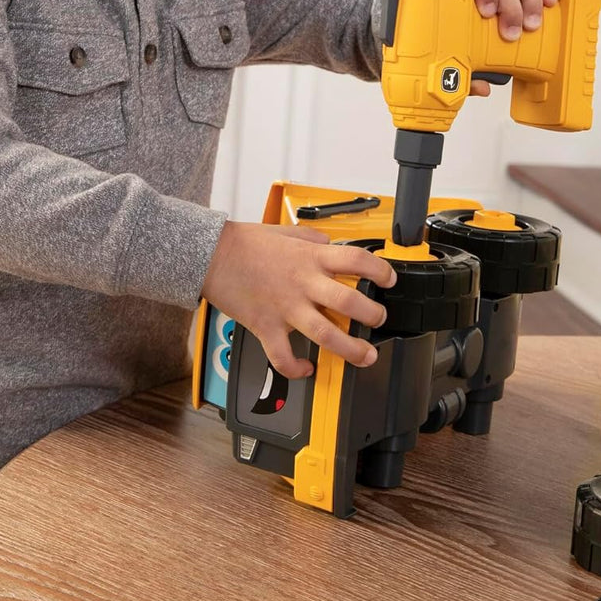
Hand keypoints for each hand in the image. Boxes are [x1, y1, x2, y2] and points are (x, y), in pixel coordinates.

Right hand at [200, 222, 396, 378]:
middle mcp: (303, 283)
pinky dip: (297, 368)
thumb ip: (313, 240)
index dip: (380, 270)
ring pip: (326, 333)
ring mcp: (286, 307)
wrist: (211, 254)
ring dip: (350, 349)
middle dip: (372, 315)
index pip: (357, 260)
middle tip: (379, 320)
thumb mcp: (287, 232)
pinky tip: (307, 368)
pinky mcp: (266, 326)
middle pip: (349, 301)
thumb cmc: (245, 243)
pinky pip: (284, 356)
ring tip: (365, 356)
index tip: (390, 279)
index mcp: (311, 257)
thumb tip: (330, 244)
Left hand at [465, 0, 561, 95]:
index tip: (488, 13)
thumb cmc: (468, 41)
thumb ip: (466, 73)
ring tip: (533, 26)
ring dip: (529, 1)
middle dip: (509, 7)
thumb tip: (481, 87)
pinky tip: (551, 1)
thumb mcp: (463, 58)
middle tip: (511, 34)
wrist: (478, 38)